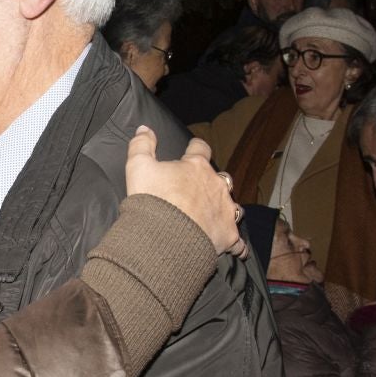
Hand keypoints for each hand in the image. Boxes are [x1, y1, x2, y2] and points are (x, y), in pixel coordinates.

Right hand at [125, 126, 246, 256]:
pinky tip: (234, 248)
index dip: (196, 148)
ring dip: (224, 208)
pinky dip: (235, 244)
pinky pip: (237, 241)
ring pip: (232, 206)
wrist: (164, 237)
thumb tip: (144, 129)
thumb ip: (141, 145)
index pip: (200, 149)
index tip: (193, 148)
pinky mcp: (229, 235)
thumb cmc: (152, 201)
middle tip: (199, 189)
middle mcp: (216, 186)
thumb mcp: (138, 167)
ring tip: (213, 215)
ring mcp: (225, 211)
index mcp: (196, 167)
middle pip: (221, 177)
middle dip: (212, 181)